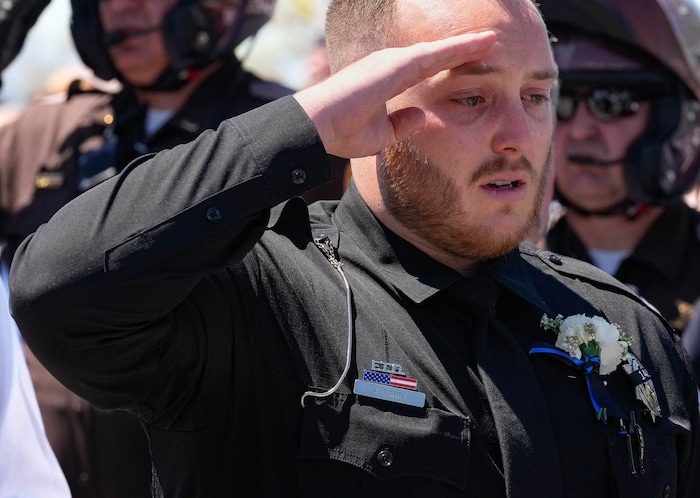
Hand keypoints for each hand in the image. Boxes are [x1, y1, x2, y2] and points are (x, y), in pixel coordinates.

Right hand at [294, 31, 495, 158]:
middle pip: (434, 55)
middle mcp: (390, 65)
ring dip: (466, 45)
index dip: (447, 64)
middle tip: (488, 43)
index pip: (424, 69)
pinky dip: (460, 48)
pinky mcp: (395, 65)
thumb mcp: (381, 134)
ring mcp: (392, 62)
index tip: (470, 62)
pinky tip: (482, 44)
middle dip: (460, 49)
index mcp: (385, 79)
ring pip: (438, 51)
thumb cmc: (342, 132)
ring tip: (492, 40)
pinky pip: (436, 55)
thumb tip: (422, 116)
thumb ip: (402, 124)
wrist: (319, 127)